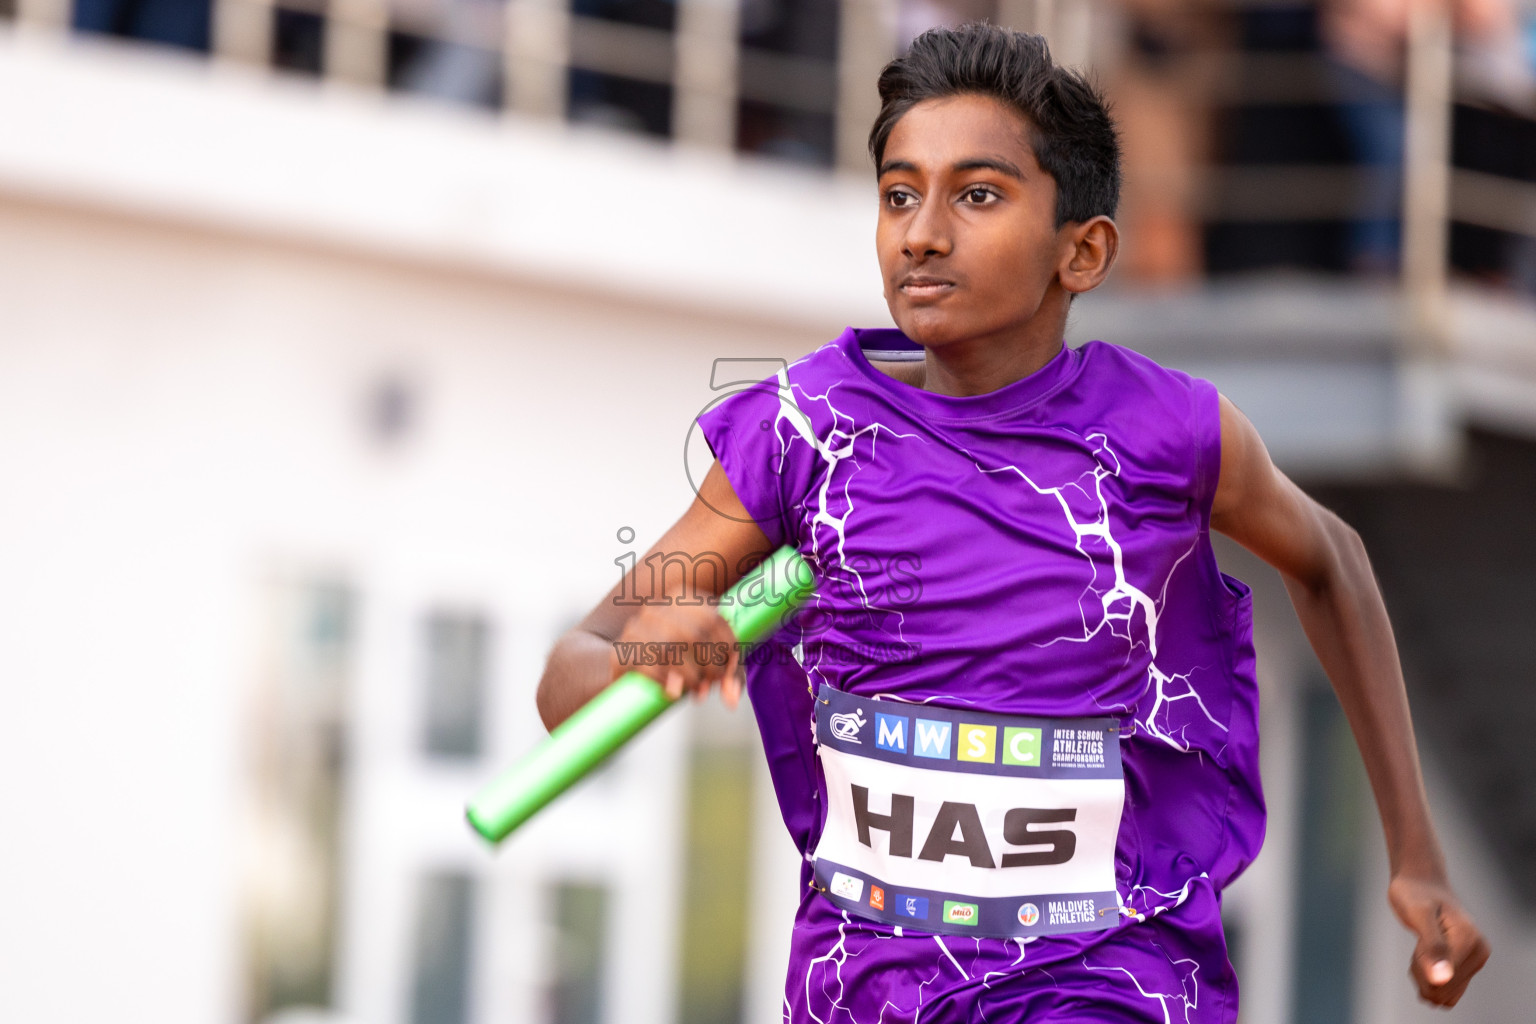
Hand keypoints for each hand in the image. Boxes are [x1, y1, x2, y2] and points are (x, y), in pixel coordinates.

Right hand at [609, 602, 744, 709]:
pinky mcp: (621, 653)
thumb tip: (732, 699)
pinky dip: (666, 682)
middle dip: (711, 665)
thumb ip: (727, 676)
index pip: (714, 620)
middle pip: (696, 633)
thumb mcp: (707, 662)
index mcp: (681, 599)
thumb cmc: (677, 661)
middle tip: (712, 684)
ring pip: (671, 648)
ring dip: (691, 676)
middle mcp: (657, 608)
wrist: (628, 667)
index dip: (728, 649)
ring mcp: (636, 628)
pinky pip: (648, 666)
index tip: (728, 671)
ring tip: (697, 690)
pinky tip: (673, 692)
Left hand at [1388, 873, 1489, 1006]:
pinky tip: (1426, 955)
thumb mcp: (1417, 914)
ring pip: (1443, 992)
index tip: (1421, 938)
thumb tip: (1442, 979)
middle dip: (1421, 971)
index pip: (1441, 982)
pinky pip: (1446, 989)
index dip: (1420, 964)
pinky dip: (1429, 977)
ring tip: (1423, 946)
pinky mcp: (1468, 964)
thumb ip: (1431, 946)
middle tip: (1420, 941)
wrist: (1420, 882)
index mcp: (1471, 942)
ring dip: (1424, 974)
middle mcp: (1480, 953)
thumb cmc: (1414, 894)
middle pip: (1442, 990)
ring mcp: (1475, 960)